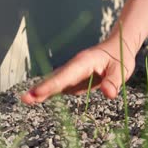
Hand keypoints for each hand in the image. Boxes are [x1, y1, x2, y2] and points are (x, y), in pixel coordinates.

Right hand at [21, 39, 135, 103]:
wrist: (118, 47)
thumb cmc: (120, 57)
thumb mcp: (122, 69)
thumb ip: (115, 81)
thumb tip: (108, 94)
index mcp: (84, 62)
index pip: (66, 75)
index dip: (52, 85)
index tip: (39, 92)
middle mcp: (74, 67)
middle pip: (55, 78)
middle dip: (40, 88)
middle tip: (25, 99)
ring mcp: (73, 73)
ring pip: (55, 83)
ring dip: (41, 91)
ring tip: (26, 100)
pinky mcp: (75, 80)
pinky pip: (60, 87)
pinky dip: (48, 93)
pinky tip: (37, 99)